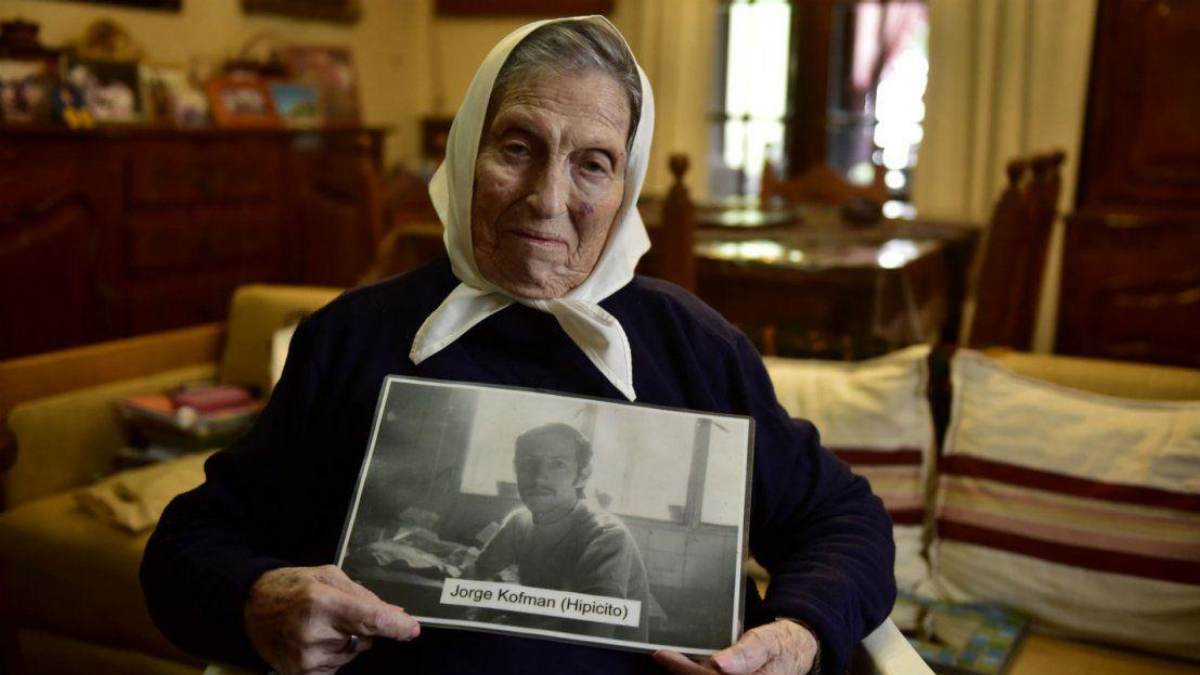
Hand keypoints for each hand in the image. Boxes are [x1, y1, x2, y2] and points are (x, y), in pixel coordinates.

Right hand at [244, 565, 419, 674]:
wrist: (250, 607)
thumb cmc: (292, 587)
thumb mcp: (328, 575)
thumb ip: (364, 596)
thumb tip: (395, 614)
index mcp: (322, 603)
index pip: (371, 620)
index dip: (397, 626)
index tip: (411, 629)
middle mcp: (314, 634)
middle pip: (365, 639)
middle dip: (362, 628)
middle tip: (336, 613)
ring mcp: (306, 658)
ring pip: (352, 655)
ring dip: (345, 642)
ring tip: (319, 626)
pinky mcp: (300, 674)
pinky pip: (336, 668)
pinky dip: (333, 656)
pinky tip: (314, 642)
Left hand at [654, 620, 818, 674]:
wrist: (798, 649)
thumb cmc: (782, 643)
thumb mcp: (765, 642)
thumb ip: (744, 654)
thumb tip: (719, 664)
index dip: (684, 670)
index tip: (663, 656)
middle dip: (683, 673)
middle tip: (663, 657)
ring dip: (690, 673)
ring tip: (673, 660)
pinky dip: (700, 672)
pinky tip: (690, 665)